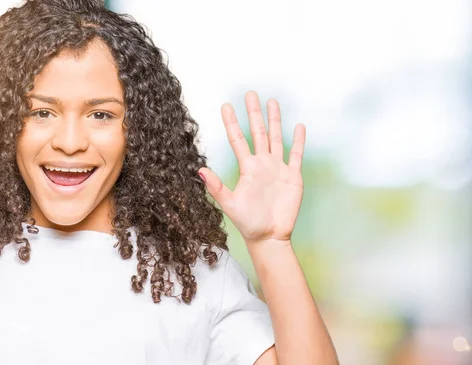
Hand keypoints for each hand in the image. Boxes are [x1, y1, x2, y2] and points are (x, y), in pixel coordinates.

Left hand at [198, 91, 304, 243]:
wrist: (269, 236)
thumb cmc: (248, 222)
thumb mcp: (229, 204)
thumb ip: (216, 187)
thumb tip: (199, 170)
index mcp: (247, 168)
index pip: (238, 139)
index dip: (231, 123)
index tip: (226, 106)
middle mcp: (262, 164)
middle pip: (258, 132)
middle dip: (254, 113)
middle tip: (250, 93)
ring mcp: (278, 169)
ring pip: (276, 138)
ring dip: (274, 120)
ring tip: (272, 102)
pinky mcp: (293, 177)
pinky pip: (296, 155)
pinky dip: (298, 141)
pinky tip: (298, 126)